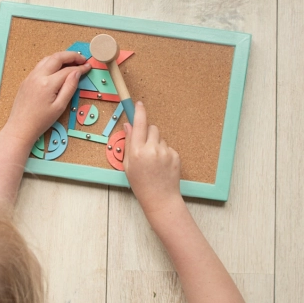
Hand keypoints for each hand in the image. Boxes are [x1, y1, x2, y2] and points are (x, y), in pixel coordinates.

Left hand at [4, 51, 90, 148]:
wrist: (20, 127)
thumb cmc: (41, 121)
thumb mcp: (60, 107)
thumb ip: (70, 87)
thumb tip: (77, 73)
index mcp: (48, 83)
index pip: (68, 70)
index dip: (80, 68)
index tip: (88, 67)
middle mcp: (38, 76)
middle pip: (57, 57)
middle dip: (71, 56)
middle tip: (82, 59)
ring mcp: (30, 76)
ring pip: (47, 59)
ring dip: (60, 57)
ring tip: (72, 62)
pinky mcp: (26, 80)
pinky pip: (40, 65)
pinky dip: (51, 63)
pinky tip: (57, 68)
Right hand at [123, 101, 181, 217]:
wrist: (160, 198)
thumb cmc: (141, 183)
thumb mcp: (128, 165)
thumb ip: (129, 143)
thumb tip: (128, 126)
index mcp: (137, 151)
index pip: (139, 124)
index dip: (139, 112)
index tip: (139, 104)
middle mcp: (152, 149)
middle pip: (152, 128)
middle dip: (148, 133)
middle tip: (145, 146)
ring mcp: (165, 152)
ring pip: (161, 138)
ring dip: (157, 144)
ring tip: (154, 161)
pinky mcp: (175, 155)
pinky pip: (168, 147)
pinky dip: (164, 153)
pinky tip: (162, 165)